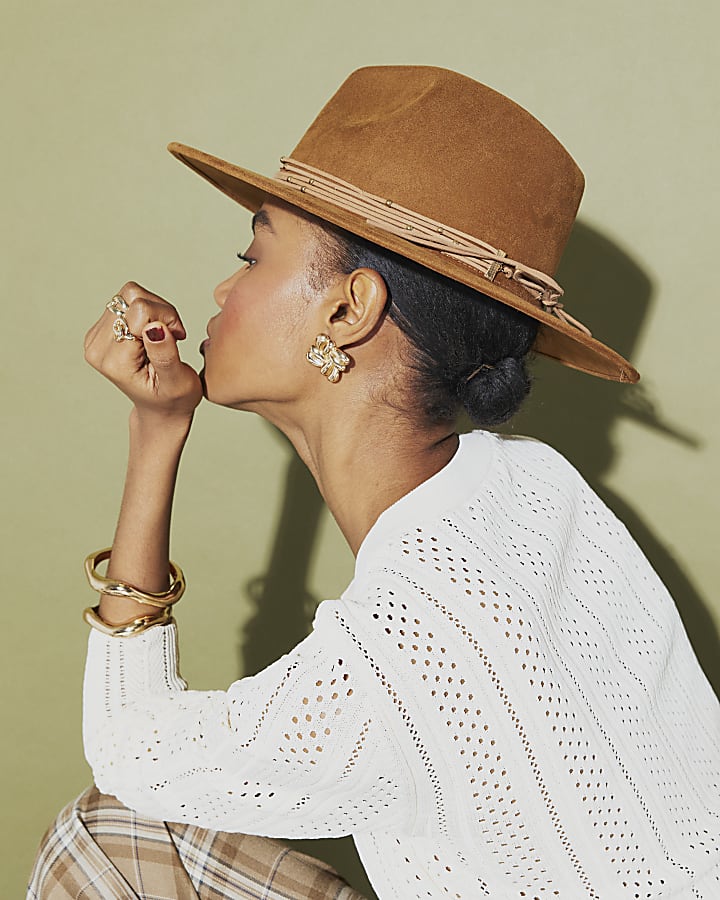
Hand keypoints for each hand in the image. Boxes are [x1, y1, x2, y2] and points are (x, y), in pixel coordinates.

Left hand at [84, 282, 202, 422]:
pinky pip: (127, 299)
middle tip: (171, 337)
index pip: (139, 310)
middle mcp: (97, 347)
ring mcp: (96, 337)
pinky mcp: (102, 328)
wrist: (160, 408)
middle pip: (132, 297)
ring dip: (155, 310)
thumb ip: (165, 354)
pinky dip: (148, 310)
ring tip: (164, 335)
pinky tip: (154, 333)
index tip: (175, 339)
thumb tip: (154, 327)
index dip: (166, 318)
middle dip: (160, 312)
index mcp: (113, 361)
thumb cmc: (173, 398)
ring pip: (130, 294)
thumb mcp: (177, 382)